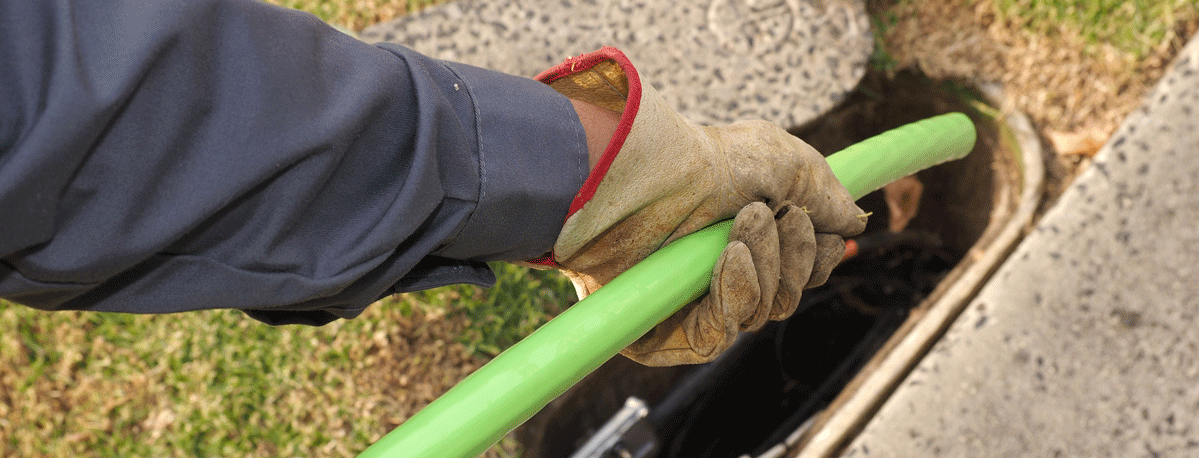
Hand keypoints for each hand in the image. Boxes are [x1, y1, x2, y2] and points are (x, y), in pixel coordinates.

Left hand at [538, 47, 866, 365]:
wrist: (642, 173)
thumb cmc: (704, 161)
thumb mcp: (785, 164)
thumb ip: (825, 196)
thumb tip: (854, 226)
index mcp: (742, 237)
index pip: (799, 271)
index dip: (818, 258)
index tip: (820, 228)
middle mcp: (716, 272)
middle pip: (787, 297)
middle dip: (798, 258)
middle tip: (779, 217)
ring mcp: (690, 305)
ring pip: (762, 313)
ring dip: (768, 267)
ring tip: (744, 223)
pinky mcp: (664, 334)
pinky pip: (723, 333)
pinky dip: (738, 291)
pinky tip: (728, 256)